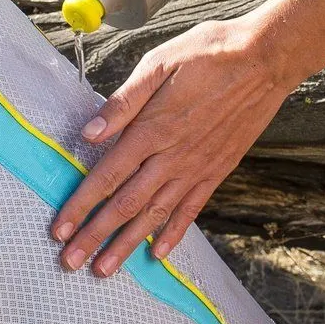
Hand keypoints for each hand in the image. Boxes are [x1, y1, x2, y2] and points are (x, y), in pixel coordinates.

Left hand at [51, 16, 299, 275]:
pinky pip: (191, 210)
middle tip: (70, 263)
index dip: (81, 205)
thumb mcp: (158, 63)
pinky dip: (172, 233)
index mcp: (152, 129)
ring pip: (154, 215)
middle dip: (94, 236)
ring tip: (104, 269)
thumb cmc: (207, 54)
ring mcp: (196, 167)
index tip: (59, 229)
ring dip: (126, 245)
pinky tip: (157, 254)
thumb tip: (88, 132)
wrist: (266, 59)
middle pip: (125, 205)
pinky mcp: (217, 170)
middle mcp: (172, 156)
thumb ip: (122, 102)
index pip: (107, 176)